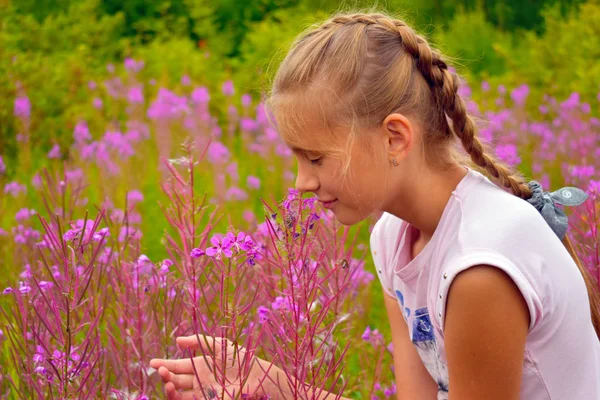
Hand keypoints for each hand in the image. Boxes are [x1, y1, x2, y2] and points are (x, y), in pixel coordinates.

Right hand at [150, 335, 284, 399]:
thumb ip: (199, 341)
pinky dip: (178, 398)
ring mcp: (202, 392)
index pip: (178, 366)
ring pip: (179, 393)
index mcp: (200, 366)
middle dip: (165, 375)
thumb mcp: (219, 345)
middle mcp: (198, 380)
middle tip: (159, 369)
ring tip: (168, 382)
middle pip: (176, 380)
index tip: (152, 362)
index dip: (165, 365)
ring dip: (170, 388)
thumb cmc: (239, 358)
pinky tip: (174, 390)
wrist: (255, 375)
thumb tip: (177, 340)